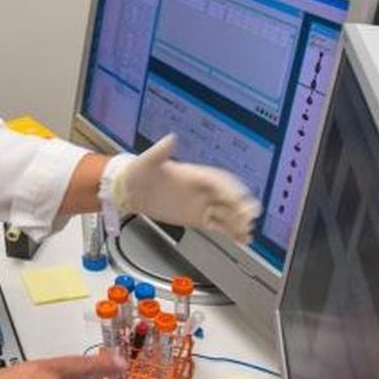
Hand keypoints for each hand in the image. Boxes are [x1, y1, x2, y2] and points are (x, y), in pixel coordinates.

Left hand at [115, 134, 261, 243]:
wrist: (129, 190)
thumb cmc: (139, 172)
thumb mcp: (148, 161)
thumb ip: (160, 151)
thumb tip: (170, 138)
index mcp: (195, 174)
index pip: (219, 181)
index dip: (231, 189)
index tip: (239, 199)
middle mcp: (202, 189)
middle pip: (228, 198)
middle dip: (241, 207)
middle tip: (249, 218)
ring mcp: (201, 204)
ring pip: (227, 213)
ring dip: (239, 222)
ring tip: (247, 233)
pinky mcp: (197, 218)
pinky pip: (219, 225)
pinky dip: (232, 232)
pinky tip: (242, 240)